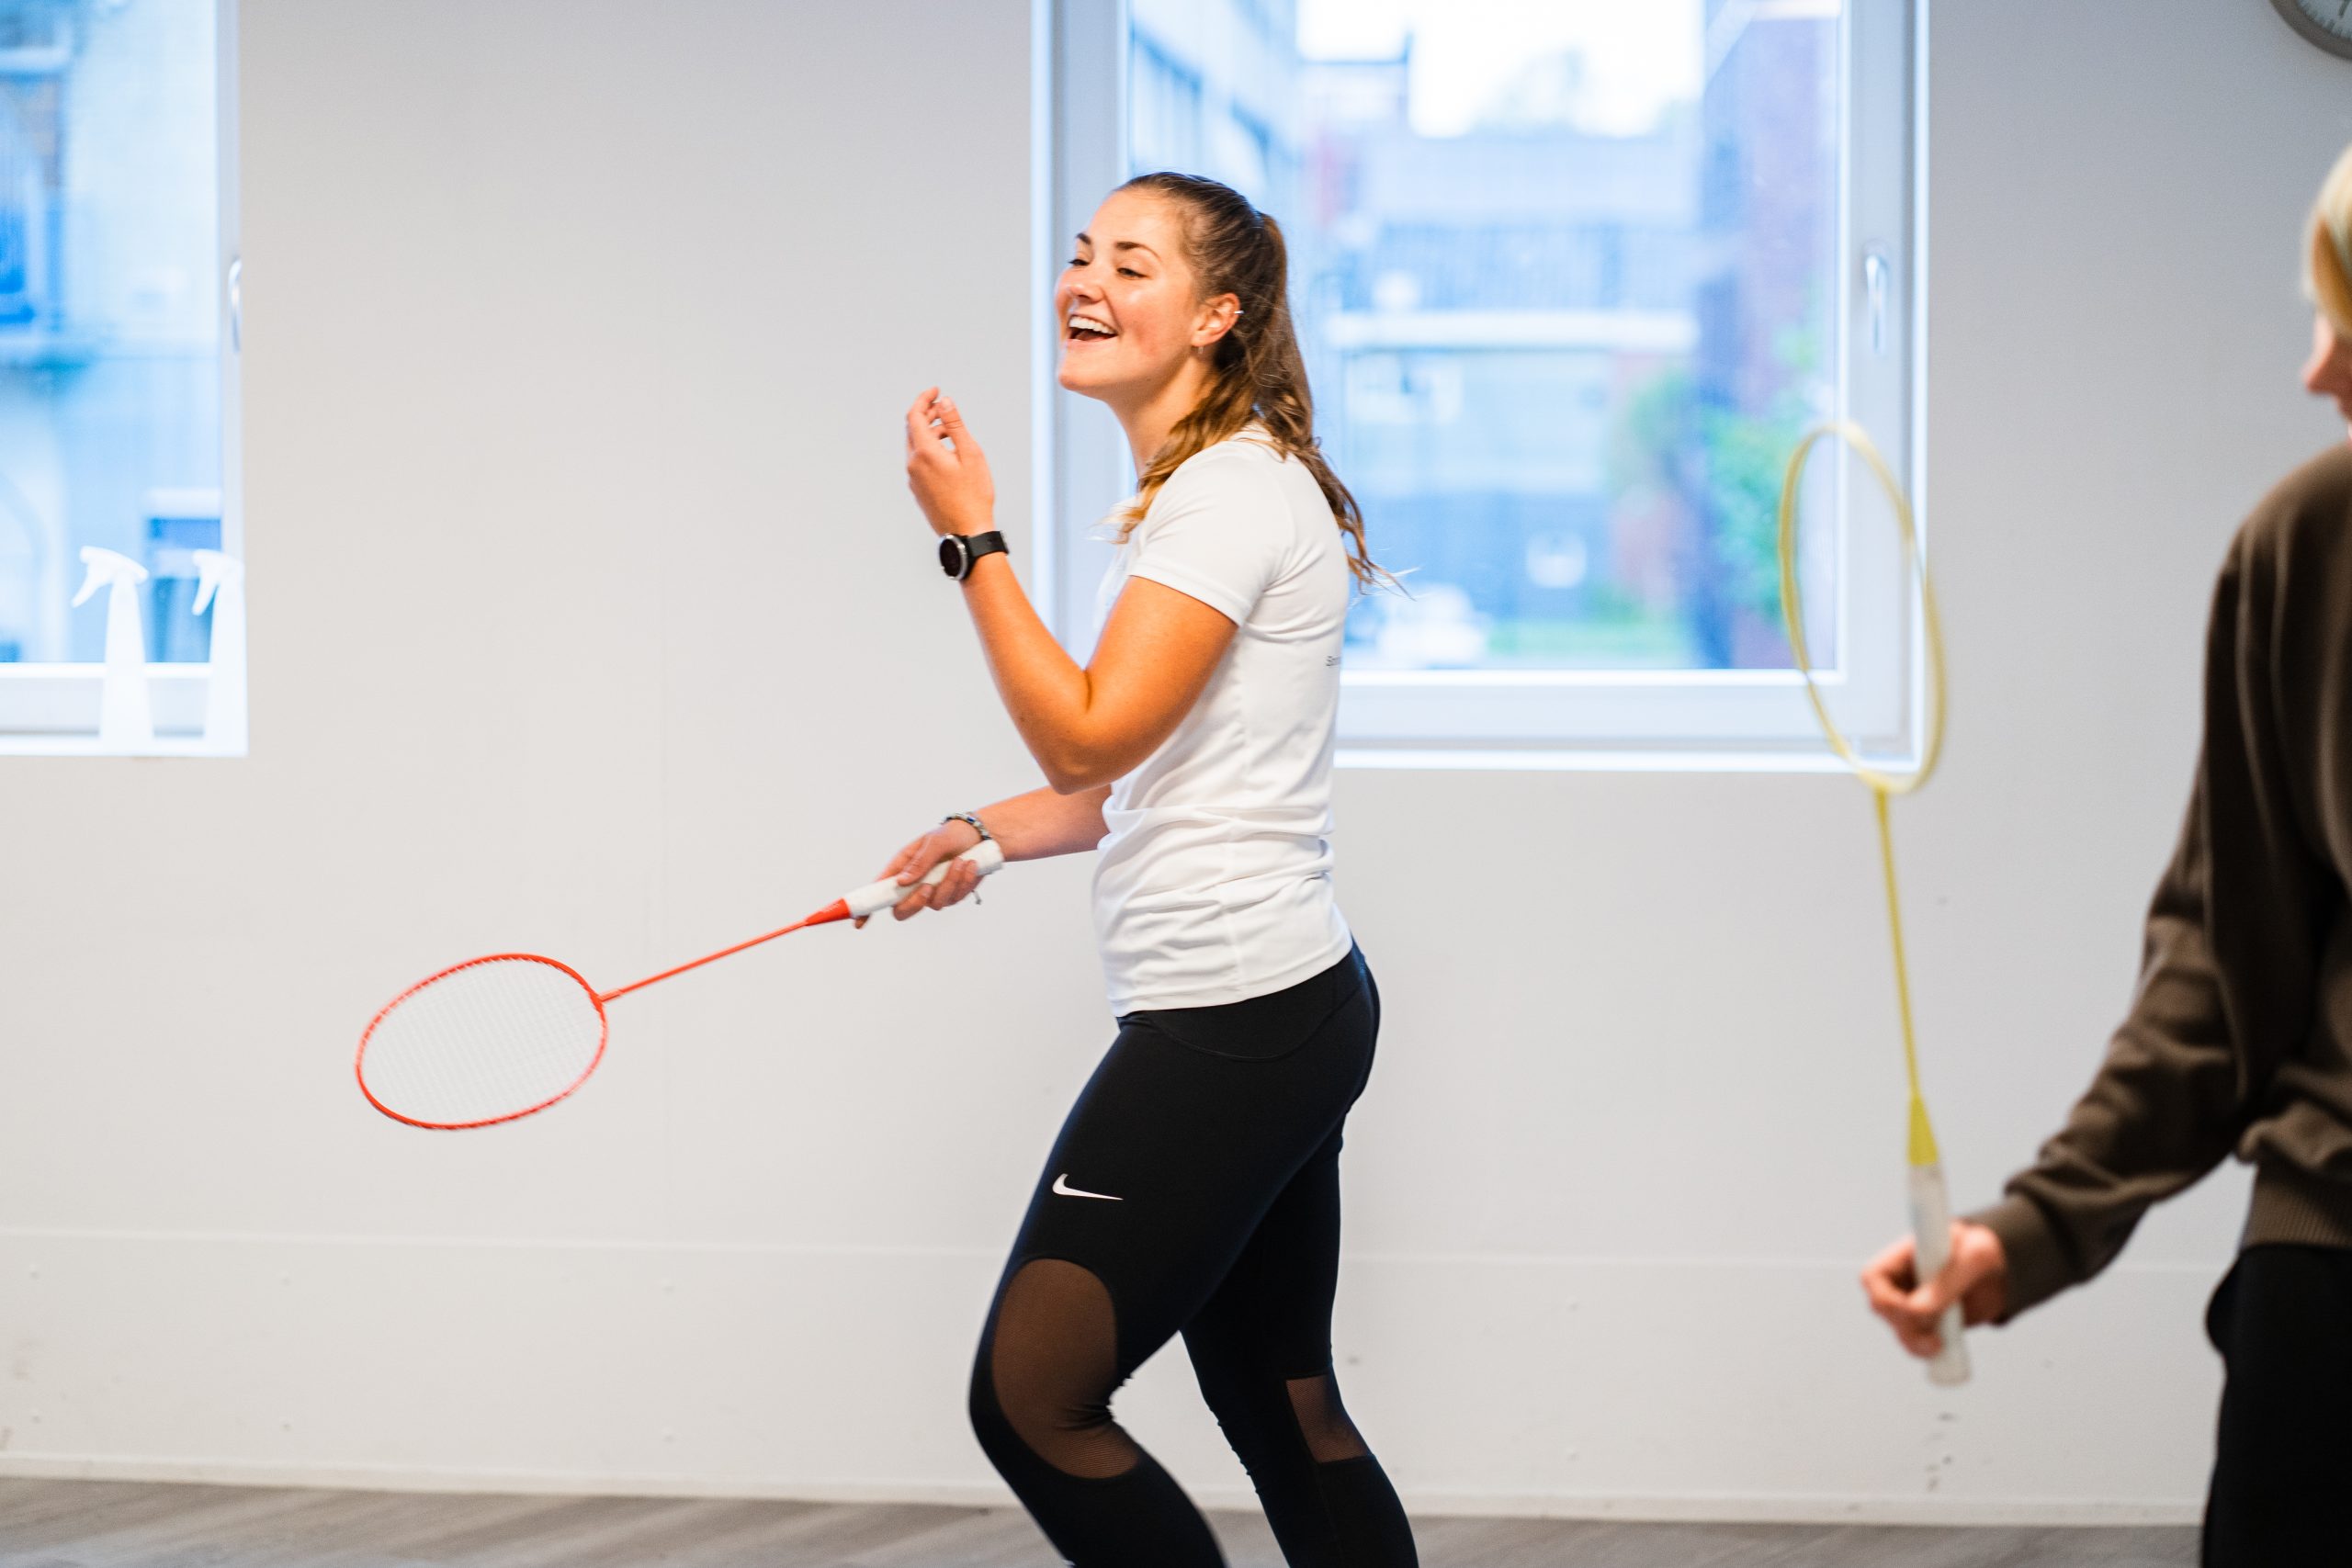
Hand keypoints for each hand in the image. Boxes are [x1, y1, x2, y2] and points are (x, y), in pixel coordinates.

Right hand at [851, 816, 985, 928]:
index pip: (879, 890)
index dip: (867, 908)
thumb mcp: (934, 842)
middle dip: (916, 903)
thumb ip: (919, 862)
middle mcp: (914, 883)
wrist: (979, 836)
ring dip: (950, 883)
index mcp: (901, 868)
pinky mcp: (951, 894)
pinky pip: (955, 898)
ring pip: (935, 904)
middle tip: (928, 887)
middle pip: (902, 910)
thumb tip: (902, 882)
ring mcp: (932, 891)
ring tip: (961, 861)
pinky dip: (964, 882)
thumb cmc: (951, 835)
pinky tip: (970, 865)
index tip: (859, 922)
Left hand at [904, 387, 995, 537]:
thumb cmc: (974, 495)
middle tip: (943, 408)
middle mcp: (913, 465)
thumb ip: (955, 425)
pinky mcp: (917, 490)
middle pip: (912, 429)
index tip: (936, 391)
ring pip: (914, 446)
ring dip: (929, 432)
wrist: (967, 533)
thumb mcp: (970, 454)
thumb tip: (944, 402)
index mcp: (924, 453)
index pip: (915, 416)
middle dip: (926, 414)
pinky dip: (928, 449)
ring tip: (950, 432)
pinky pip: (918, 461)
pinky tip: (946, 454)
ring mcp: (913, 479)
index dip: (924, 399)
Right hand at [1860, 1220, 2008, 1358]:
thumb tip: (1919, 1311)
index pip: (1872, 1277)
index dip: (1883, 1297)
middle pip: (1882, 1309)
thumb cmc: (1984, 1249)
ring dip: (1916, 1342)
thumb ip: (1947, 1282)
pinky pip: (1916, 1343)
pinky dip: (1926, 1351)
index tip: (1912, 1310)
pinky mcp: (1928, 1323)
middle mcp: (1902, 1280)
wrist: (2003, 1269)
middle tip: (1933, 1329)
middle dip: (1905, 1324)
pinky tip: (1942, 1348)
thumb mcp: (1974, 1258)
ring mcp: (1913, 1303)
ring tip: (1940, 1343)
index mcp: (1903, 1255)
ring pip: (1899, 1330)